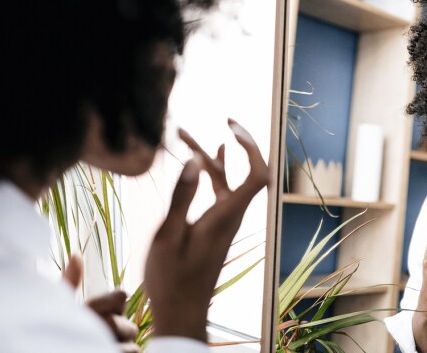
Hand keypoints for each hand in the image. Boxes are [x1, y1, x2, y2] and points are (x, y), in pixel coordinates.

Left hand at [62, 255, 140, 352]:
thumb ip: (69, 284)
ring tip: (94, 343)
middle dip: (107, 324)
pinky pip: (134, 352)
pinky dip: (120, 351)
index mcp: (107, 311)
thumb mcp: (62, 309)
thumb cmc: (58, 334)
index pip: (120, 296)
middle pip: (126, 319)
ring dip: (113, 340)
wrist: (50, 347)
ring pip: (131, 338)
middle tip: (89, 329)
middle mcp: (118, 328)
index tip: (88, 308)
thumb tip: (76, 254)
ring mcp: (124, 344)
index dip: (105, 301)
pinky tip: (105, 349)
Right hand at [144, 119, 268, 340]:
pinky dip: (211, 172)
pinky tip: (202, 158)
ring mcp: (225, 220)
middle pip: (244, 171)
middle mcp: (232, 215)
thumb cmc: (172, 278)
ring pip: (226, 180)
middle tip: (224, 117)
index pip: (258, 174)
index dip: (252, 146)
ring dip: (208, 157)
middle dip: (233, 142)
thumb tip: (193, 161)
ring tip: (182, 134)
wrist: (181, 310)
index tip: (231, 126)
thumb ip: (181, 197)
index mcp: (227, 216)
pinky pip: (220, 191)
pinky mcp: (216, 225)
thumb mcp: (169, 236)